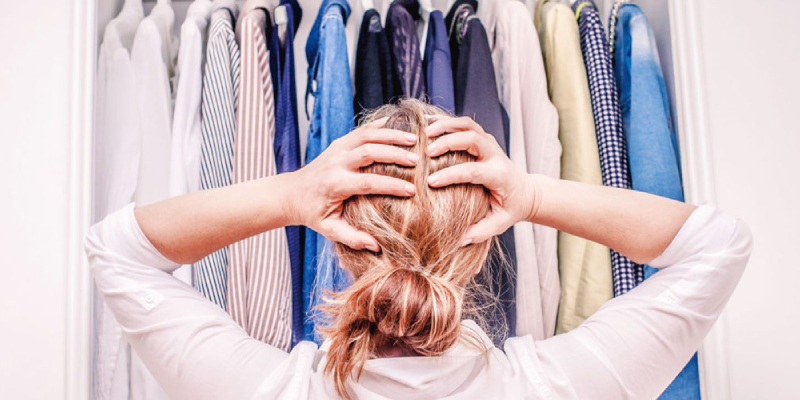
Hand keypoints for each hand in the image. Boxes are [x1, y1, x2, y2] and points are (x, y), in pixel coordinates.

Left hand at [288, 118, 418, 250]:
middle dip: (394, 154)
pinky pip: (362, 129)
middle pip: (369, 151)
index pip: (368, 182)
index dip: (392, 185)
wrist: (291, 193)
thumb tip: (376, 247)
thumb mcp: (328, 229)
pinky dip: (382, 125)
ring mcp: (337, 149)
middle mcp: (336, 163)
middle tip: (417, 160)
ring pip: (367, 135)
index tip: (412, 191)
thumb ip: (351, 238)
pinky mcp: (339, 142)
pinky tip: (400, 125)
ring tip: (415, 138)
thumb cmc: (312, 213)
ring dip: (392, 134)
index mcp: (335, 184)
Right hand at [425, 116, 538, 245]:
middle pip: (472, 139)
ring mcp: (490, 144)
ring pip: (469, 126)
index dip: (452, 175)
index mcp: (499, 176)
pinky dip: (447, 122)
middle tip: (427, 152)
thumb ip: (481, 232)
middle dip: (449, 142)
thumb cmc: (510, 209)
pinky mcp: (484, 138)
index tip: (431, 182)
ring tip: (424, 131)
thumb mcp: (500, 223)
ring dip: (446, 126)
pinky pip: (465, 124)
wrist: (526, 192)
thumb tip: (458, 241)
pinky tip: (428, 124)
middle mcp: (495, 155)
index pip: (474, 171)